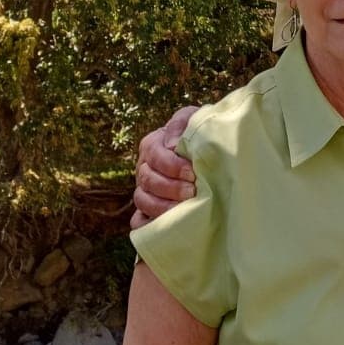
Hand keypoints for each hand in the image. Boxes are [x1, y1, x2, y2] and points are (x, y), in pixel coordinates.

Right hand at [130, 107, 199, 227]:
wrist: (205, 152)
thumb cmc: (198, 135)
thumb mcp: (192, 119)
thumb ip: (181, 124)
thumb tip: (172, 144)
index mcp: (151, 145)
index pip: (155, 156)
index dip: (172, 166)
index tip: (192, 173)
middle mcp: (143, 169)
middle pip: (148, 181)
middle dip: (171, 188)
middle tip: (192, 191)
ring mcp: (143, 191)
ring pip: (142, 201)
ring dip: (162, 207)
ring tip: (185, 208)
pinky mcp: (146, 210)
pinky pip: (138, 222)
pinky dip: (148, 225)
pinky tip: (168, 225)